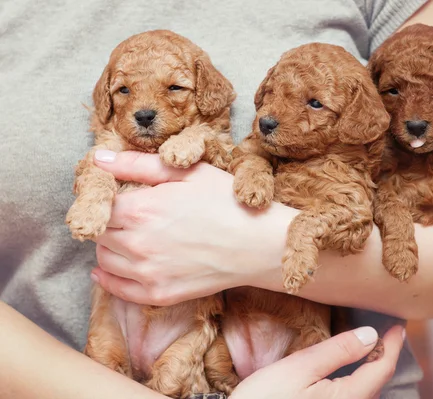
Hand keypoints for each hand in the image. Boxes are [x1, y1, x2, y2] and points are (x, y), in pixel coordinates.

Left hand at [91, 150, 293, 305]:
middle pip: (99, 233)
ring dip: (110, 248)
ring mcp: (148, 273)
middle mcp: (137, 244)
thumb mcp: (187, 172)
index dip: (107, 200)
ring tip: (129, 238)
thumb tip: (98, 159)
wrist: (260, 245)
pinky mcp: (160, 294)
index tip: (119, 198)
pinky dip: (108, 279)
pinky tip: (113, 269)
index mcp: (141, 209)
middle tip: (126, 217)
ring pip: (104, 260)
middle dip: (108, 223)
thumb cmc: (228, 202)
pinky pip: (118, 289)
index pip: (100, 206)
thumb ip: (137, 163)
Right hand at [230, 325, 404, 398]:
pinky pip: (353, 397)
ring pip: (366, 391)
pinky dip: (359, 380)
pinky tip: (351, 369)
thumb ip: (337, 352)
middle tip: (389, 332)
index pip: (382, 368)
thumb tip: (370, 335)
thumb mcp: (299, 369)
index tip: (399, 324)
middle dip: (386, 356)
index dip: (393, 344)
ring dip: (373, 368)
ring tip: (373, 346)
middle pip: (377, 382)